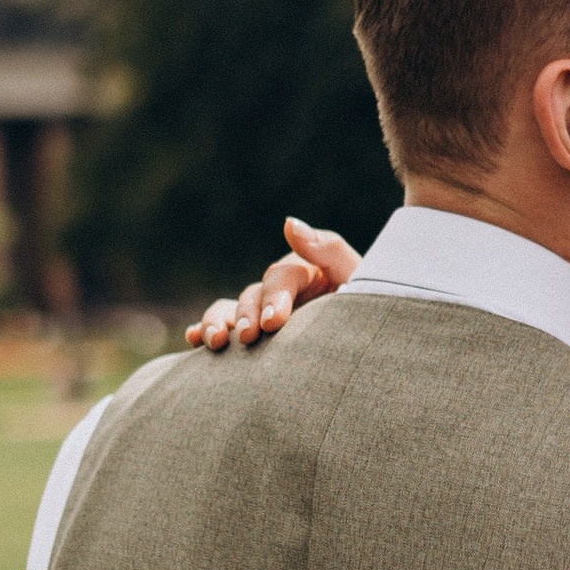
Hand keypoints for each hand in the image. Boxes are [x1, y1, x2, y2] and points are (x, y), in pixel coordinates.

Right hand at [189, 218, 359, 350]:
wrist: (375, 346)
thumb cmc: (372, 307)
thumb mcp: (360, 276)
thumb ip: (328, 249)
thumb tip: (288, 222)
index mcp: (304, 270)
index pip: (281, 279)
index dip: (275, 298)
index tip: (275, 322)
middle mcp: (278, 290)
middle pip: (252, 295)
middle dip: (246, 316)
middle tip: (248, 337)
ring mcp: (263, 313)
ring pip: (229, 310)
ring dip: (217, 322)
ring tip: (215, 341)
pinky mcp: (253, 337)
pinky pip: (223, 329)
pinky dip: (204, 331)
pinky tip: (194, 340)